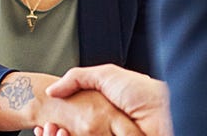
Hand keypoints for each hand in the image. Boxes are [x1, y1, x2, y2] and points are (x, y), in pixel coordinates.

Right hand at [42, 64, 172, 135]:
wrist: (162, 110)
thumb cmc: (140, 92)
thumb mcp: (105, 75)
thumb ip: (77, 78)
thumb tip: (51, 91)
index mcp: (102, 115)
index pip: (74, 123)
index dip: (57, 125)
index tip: (44, 126)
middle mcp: (105, 131)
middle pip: (73, 134)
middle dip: (55, 133)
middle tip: (45, 130)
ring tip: (50, 132)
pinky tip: (61, 135)